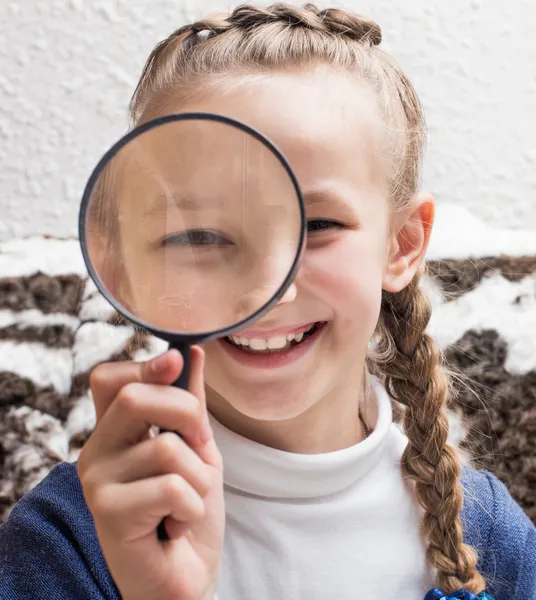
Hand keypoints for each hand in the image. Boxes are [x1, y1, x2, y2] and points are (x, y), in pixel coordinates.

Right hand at [76, 347, 224, 599]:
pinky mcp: (109, 514)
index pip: (109, 378)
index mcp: (115, 432)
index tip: (176, 363)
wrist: (187, 576)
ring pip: (167, 448)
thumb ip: (190, 404)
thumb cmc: (188, 510)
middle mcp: (97, 451)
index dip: (143, 365)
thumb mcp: (197, 449)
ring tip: (186, 503)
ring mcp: (97, 482)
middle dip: (188, 414)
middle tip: (200, 447)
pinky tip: (177, 525)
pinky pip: (173, 487)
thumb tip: (192, 352)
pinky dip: (193, 508)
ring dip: (199, 479)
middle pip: (135, 397)